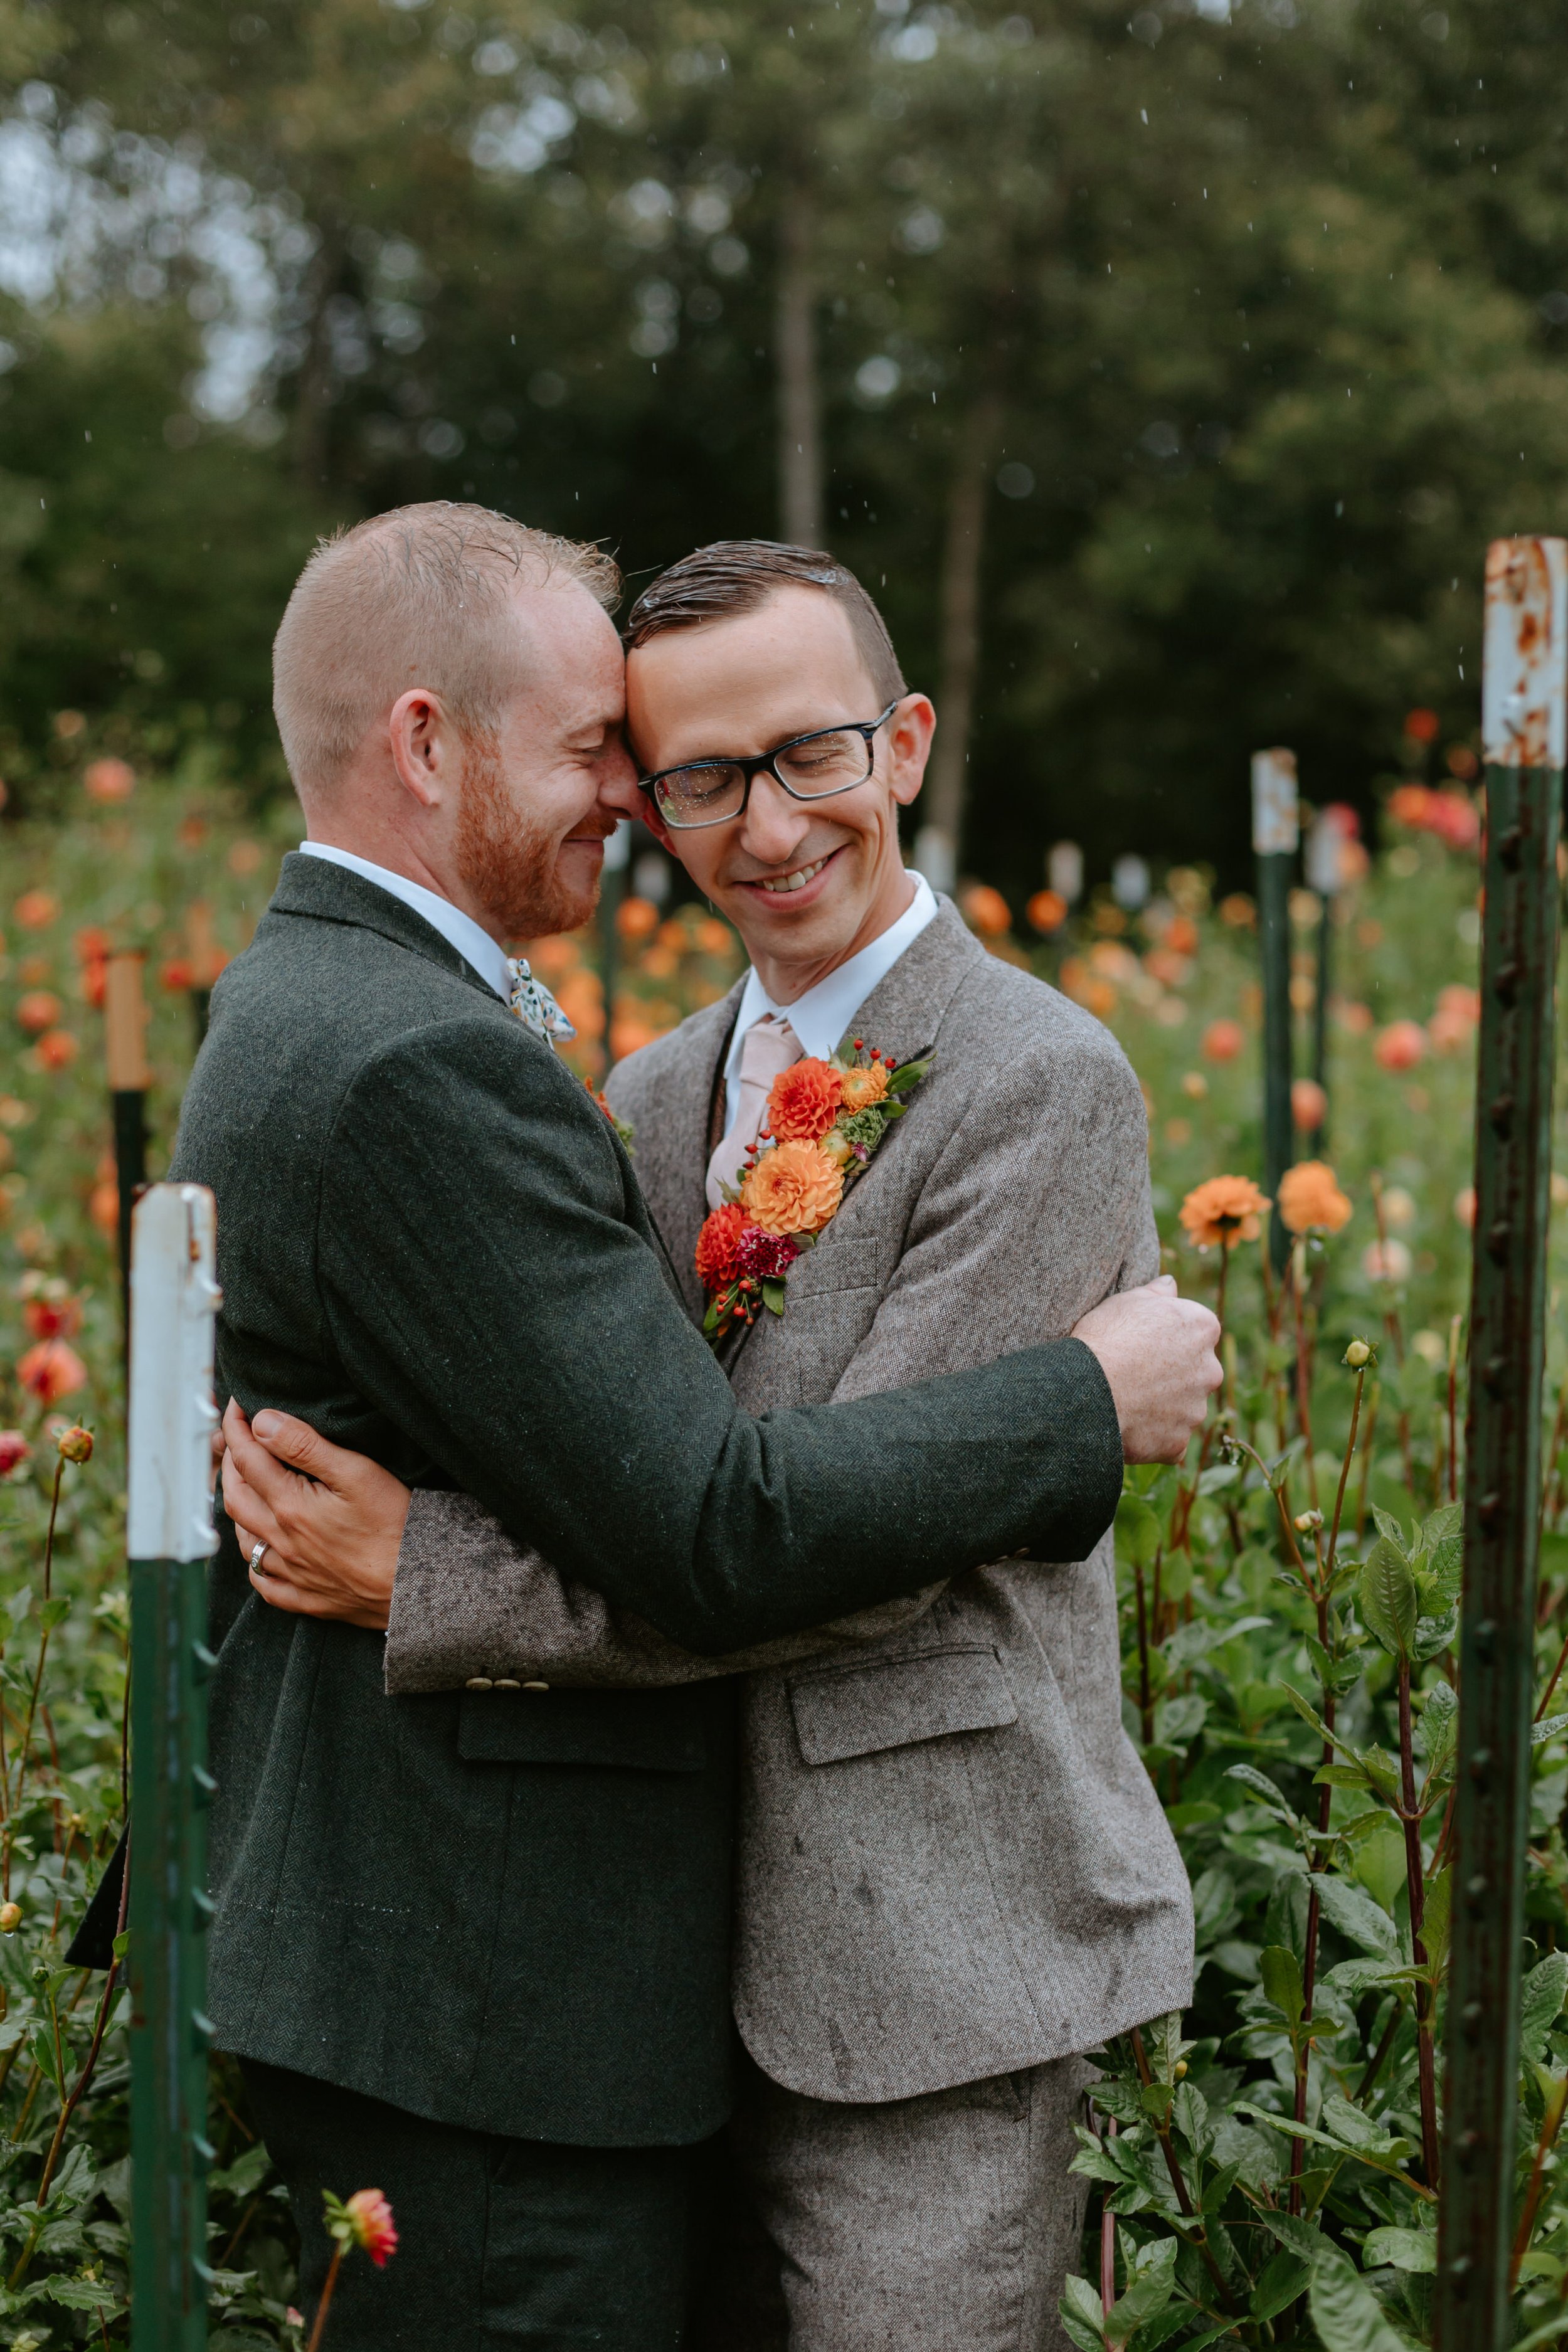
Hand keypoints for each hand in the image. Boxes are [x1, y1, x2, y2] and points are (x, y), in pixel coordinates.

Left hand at [221, 1399, 411, 1629]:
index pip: (247, 1459)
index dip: (237, 1428)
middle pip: (235, 1498)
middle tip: (237, 1441)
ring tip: (245, 1489)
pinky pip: (264, 1584)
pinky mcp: (308, 1598)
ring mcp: (292, 1573)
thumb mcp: (355, 1472)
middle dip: (230, 1464)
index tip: (238, 1407)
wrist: (418, 1584)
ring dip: (238, 1509)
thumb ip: (305, 1446)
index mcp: (290, 1506)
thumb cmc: (395, 1525)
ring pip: (244, 1541)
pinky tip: (262, 1553)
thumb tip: (262, 1423)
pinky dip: (254, 1564)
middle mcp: (282, 1541)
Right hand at [1072, 1275, 1222, 1463]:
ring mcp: (1196, 1409)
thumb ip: (1157, 1292)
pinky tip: (1129, 1426)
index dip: (1169, 1338)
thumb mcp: (1127, 1300)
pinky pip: (1171, 1440)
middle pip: (1196, 1372)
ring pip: (1184, 1407)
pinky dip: (1155, 1436)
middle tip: (1135, 1375)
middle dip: (1174, 1375)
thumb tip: (1171, 1285)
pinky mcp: (1179, 1441)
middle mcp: (1210, 1369)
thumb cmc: (1106, 1338)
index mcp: (1202, 1328)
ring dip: (1164, 1407)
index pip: (1197, 1332)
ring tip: (1126, 1401)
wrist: (1088, 1390)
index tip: (1145, 1343)